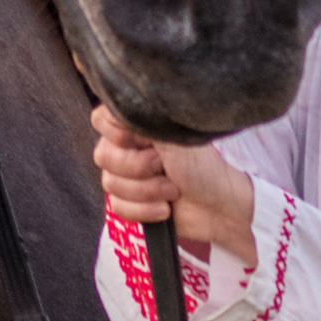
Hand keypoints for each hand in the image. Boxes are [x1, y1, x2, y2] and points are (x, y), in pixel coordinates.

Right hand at [90, 106, 258, 268]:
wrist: (220, 207)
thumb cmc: (203, 166)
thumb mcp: (172, 137)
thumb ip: (141, 120)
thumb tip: (116, 108)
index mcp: (137, 125)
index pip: (100, 119)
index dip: (118, 135)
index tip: (146, 142)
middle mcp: (129, 147)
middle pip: (103, 156)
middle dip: (138, 168)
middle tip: (165, 168)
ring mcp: (129, 176)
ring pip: (110, 184)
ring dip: (146, 191)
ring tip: (173, 191)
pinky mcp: (131, 203)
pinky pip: (117, 208)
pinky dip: (144, 211)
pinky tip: (166, 210)